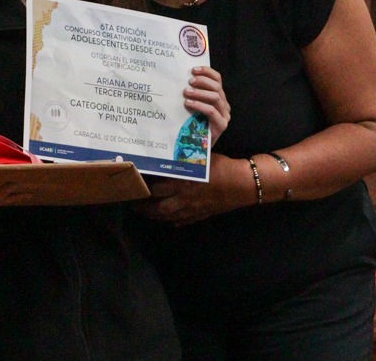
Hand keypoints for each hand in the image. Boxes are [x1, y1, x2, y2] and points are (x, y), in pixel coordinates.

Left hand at [135, 153, 252, 225]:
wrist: (243, 185)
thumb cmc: (222, 167)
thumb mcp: (201, 159)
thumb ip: (185, 160)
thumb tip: (170, 155)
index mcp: (182, 183)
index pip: (155, 190)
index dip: (143, 189)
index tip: (133, 185)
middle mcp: (184, 199)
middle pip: (158, 207)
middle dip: (144, 207)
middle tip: (133, 203)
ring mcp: (192, 210)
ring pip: (168, 217)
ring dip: (154, 216)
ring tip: (145, 213)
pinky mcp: (201, 215)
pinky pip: (183, 221)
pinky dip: (173, 220)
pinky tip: (167, 219)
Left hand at [182, 66, 229, 146]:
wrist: (198, 148)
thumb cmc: (193, 125)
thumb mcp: (194, 106)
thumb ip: (194, 95)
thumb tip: (181, 80)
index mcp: (219, 97)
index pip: (218, 79)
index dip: (207, 72)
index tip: (193, 70)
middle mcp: (225, 105)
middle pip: (217, 86)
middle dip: (202, 81)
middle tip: (189, 82)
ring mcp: (225, 115)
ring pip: (215, 97)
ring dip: (199, 92)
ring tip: (186, 93)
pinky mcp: (222, 125)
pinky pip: (212, 111)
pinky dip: (199, 105)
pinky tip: (188, 104)